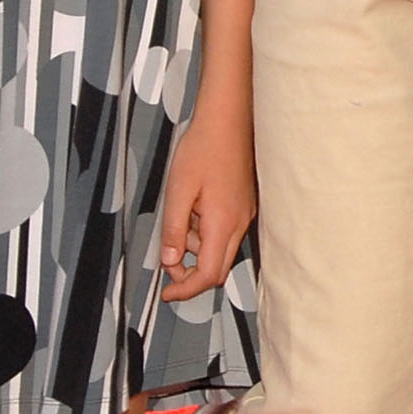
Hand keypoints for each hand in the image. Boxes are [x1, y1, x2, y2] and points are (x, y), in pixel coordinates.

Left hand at [159, 102, 255, 296]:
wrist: (228, 120)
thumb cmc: (203, 148)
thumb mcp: (178, 190)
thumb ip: (174, 229)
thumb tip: (171, 260)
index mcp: (223, 223)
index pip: (208, 274)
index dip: (186, 290)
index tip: (167, 293)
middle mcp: (239, 224)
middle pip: (218, 268)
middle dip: (190, 271)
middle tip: (168, 258)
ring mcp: (245, 215)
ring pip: (220, 250)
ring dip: (197, 246)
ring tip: (182, 213)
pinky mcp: (244, 206)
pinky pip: (225, 232)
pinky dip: (206, 231)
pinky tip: (195, 206)